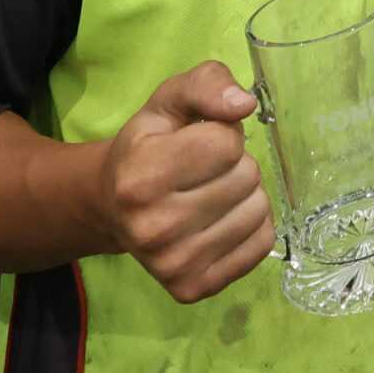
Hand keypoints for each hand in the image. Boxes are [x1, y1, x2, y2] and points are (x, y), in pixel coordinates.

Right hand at [98, 61, 275, 303]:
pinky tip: (220, 221)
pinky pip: (261, 245)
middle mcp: (153, 228)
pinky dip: (251, 226)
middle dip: (234, 164)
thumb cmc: (147, 147)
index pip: (226, 143)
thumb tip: (244, 104)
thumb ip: (207, 84)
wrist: (112, 208)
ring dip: (245, 195)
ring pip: (258, 210)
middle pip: (246, 177)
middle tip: (202, 172)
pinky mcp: (193, 288)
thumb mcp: (169, 101)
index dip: (220, 134)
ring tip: (210, 195)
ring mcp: (173, 264)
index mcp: (140, 178)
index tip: (195, 142)